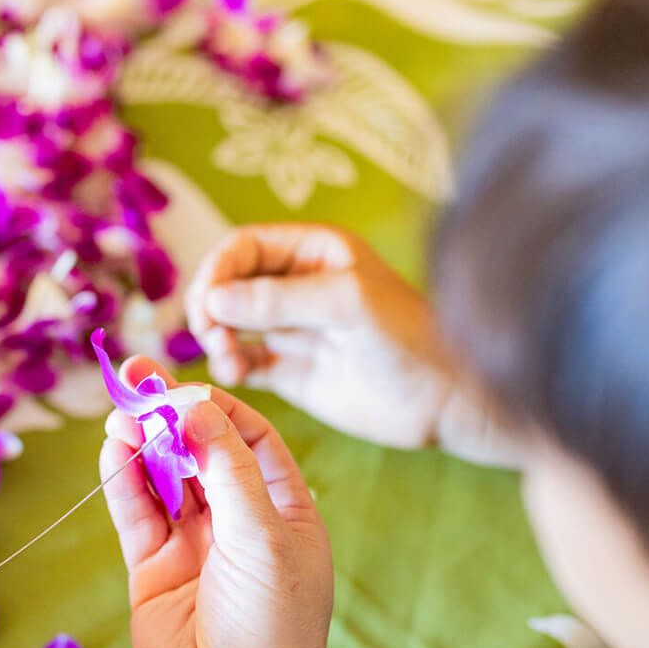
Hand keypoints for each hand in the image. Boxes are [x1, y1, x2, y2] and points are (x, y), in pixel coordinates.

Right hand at [101, 360, 332, 647]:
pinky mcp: (153, 569)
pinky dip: (122, 479)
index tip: (183, 385)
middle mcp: (239, 522)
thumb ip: (227, 468)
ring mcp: (194, 545)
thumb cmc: (272, 624)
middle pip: (200, 450)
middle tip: (135, 375)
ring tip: (120, 410)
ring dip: (141, 441)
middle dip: (169, 415)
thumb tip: (194, 406)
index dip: (216, 408)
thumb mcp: (263, 535)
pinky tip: (112, 448)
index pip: (251, 438)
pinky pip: (135, 513)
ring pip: (162, 477)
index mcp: (284, 510)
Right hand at [186, 223, 455, 449]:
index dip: (217, 269)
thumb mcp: (347, 304)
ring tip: (229, 361)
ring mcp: (290, 329)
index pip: (243, 246)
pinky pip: (240, 361)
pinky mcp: (288, 371)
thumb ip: (280, 299)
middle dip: (210, 306)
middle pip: (227, 282)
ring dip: (215, 339)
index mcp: (313, 251)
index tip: (208, 303)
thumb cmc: (408, 338)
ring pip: (228, 323)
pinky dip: (228, 366)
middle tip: (211, 335)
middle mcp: (296, 285)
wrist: (441, 401)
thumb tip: (215, 299)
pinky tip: (236, 376)